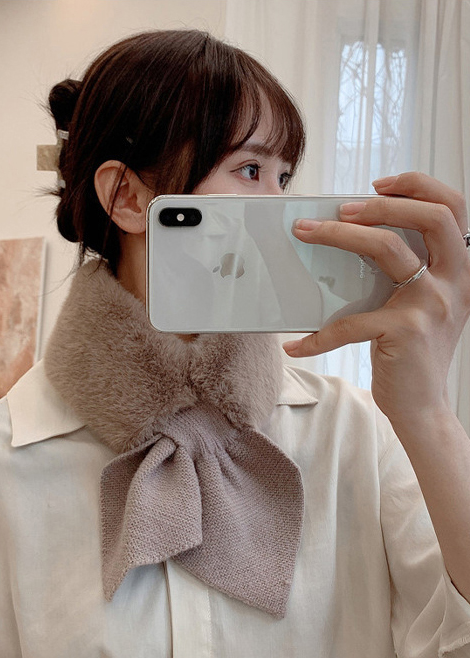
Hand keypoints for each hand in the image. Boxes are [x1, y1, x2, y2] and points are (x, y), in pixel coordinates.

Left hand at [283, 172, 469, 427]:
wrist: (423, 407)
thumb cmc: (413, 353)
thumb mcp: (422, 306)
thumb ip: (407, 273)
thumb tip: (354, 237)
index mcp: (458, 270)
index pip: (453, 209)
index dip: (419, 187)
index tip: (379, 185)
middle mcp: (454, 282)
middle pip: (431, 218)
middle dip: (383, 203)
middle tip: (341, 208)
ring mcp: (431, 305)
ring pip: (387, 249)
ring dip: (340, 235)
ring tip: (307, 233)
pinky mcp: (404, 331)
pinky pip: (350, 321)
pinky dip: (317, 336)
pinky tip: (295, 345)